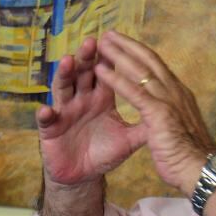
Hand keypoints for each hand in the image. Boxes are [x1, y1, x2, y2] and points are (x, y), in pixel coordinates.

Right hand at [36, 37, 144, 185]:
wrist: (84, 174)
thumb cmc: (104, 152)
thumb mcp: (128, 139)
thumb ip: (145, 125)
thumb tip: (169, 113)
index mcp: (101, 97)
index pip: (106, 73)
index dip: (109, 58)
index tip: (115, 41)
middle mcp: (82, 98)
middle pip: (83, 72)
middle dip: (87, 57)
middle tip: (92, 42)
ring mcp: (65, 110)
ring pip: (63, 88)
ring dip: (64, 74)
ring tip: (68, 61)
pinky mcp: (51, 128)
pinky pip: (46, 119)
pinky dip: (45, 114)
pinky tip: (47, 110)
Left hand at [94, 31, 215, 194]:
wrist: (201, 171)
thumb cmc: (190, 157)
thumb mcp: (178, 131)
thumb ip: (169, 119)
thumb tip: (166, 119)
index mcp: (179, 95)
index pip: (158, 67)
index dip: (140, 54)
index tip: (126, 44)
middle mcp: (175, 91)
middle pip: (149, 60)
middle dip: (128, 45)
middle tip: (109, 34)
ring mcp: (168, 100)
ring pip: (140, 70)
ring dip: (118, 55)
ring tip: (100, 43)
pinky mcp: (159, 113)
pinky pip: (133, 91)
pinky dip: (115, 79)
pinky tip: (100, 70)